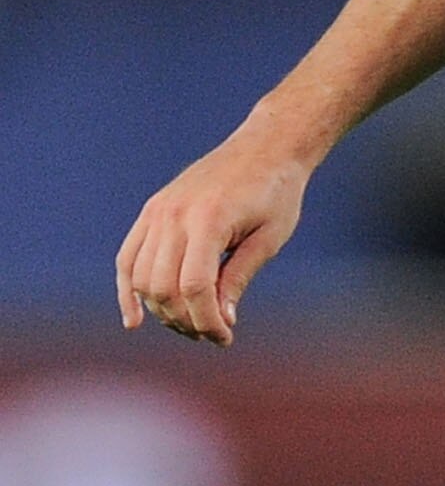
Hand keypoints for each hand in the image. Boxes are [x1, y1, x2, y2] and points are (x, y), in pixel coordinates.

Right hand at [117, 133, 309, 344]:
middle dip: (187, 320)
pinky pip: (128, 257)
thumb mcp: (269, 239)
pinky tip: (134, 321)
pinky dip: (128, 290)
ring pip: (142, 278)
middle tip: (213, 334)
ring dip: (163, 311)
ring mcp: (158, 211)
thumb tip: (221, 321)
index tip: (225, 338)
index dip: (207, 320)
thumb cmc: (276, 192)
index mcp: (208, 219)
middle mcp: (174, 215)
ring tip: (191, 325)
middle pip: (164, 287)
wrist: (265, 147)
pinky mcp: (152, 211)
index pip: (195, 287)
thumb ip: (239, 278)